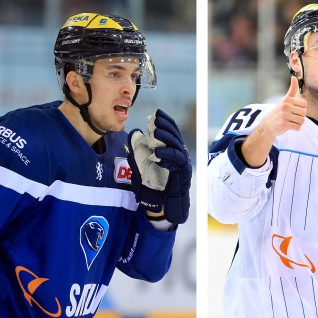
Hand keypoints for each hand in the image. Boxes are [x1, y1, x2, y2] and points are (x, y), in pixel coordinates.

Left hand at [128, 109, 191, 223]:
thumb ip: (139, 151)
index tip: (157, 113)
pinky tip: (157, 154)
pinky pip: (177, 162)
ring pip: (177, 147)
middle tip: (156, 120)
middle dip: (165, 127)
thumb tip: (133, 134)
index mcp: (173, 150)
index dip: (166, 121)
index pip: (172, 131)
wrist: (164, 204)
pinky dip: (167, 157)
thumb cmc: (155, 184)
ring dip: (166, 140)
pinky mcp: (183, 174)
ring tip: (155, 134)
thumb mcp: (142, 164)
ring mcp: (183, 165)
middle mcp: (181, 155)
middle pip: (175, 137)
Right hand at [261, 76, 306, 137]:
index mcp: (287, 99)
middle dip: (300, 117)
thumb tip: (294, 77)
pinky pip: (298, 127)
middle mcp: (285, 106)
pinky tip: (289, 126)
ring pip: (302, 120)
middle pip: (304, 113)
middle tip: (292, 117)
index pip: (304, 104)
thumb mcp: (285, 100)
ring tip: (290, 122)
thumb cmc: (279, 112)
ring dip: (298, 123)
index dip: (301, 109)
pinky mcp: (284, 124)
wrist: (268, 126)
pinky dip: (295, 128)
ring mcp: (284, 115)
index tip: (294, 110)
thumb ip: (292, 90)